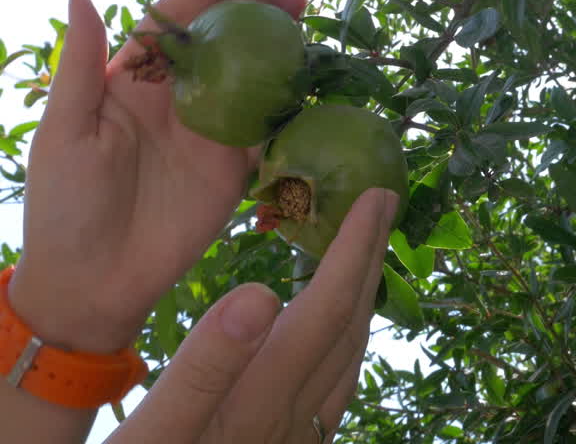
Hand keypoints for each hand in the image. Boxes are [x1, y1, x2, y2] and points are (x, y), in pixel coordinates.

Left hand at [9, 0, 308, 352]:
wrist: (94, 281)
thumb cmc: (64, 205)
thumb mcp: (64, 131)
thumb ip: (80, 65)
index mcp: (130, 83)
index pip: (169, 24)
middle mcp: (175, 100)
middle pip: (220, 42)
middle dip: (252, 10)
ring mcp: (209, 133)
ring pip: (251, 77)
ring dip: (279, 45)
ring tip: (304, 14)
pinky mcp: (236, 169)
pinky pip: (269, 130)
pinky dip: (292, 104)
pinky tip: (314, 76)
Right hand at [105, 188, 397, 443]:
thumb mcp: (151, 437)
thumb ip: (205, 367)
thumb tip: (265, 292)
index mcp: (261, 404)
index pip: (326, 311)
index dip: (354, 250)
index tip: (375, 197)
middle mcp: (293, 422)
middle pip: (349, 328)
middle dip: (370, 259)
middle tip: (383, 201)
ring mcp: (296, 441)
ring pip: (349, 357)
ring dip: (362, 296)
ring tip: (365, 251)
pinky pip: (334, 384)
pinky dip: (343, 338)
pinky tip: (331, 332)